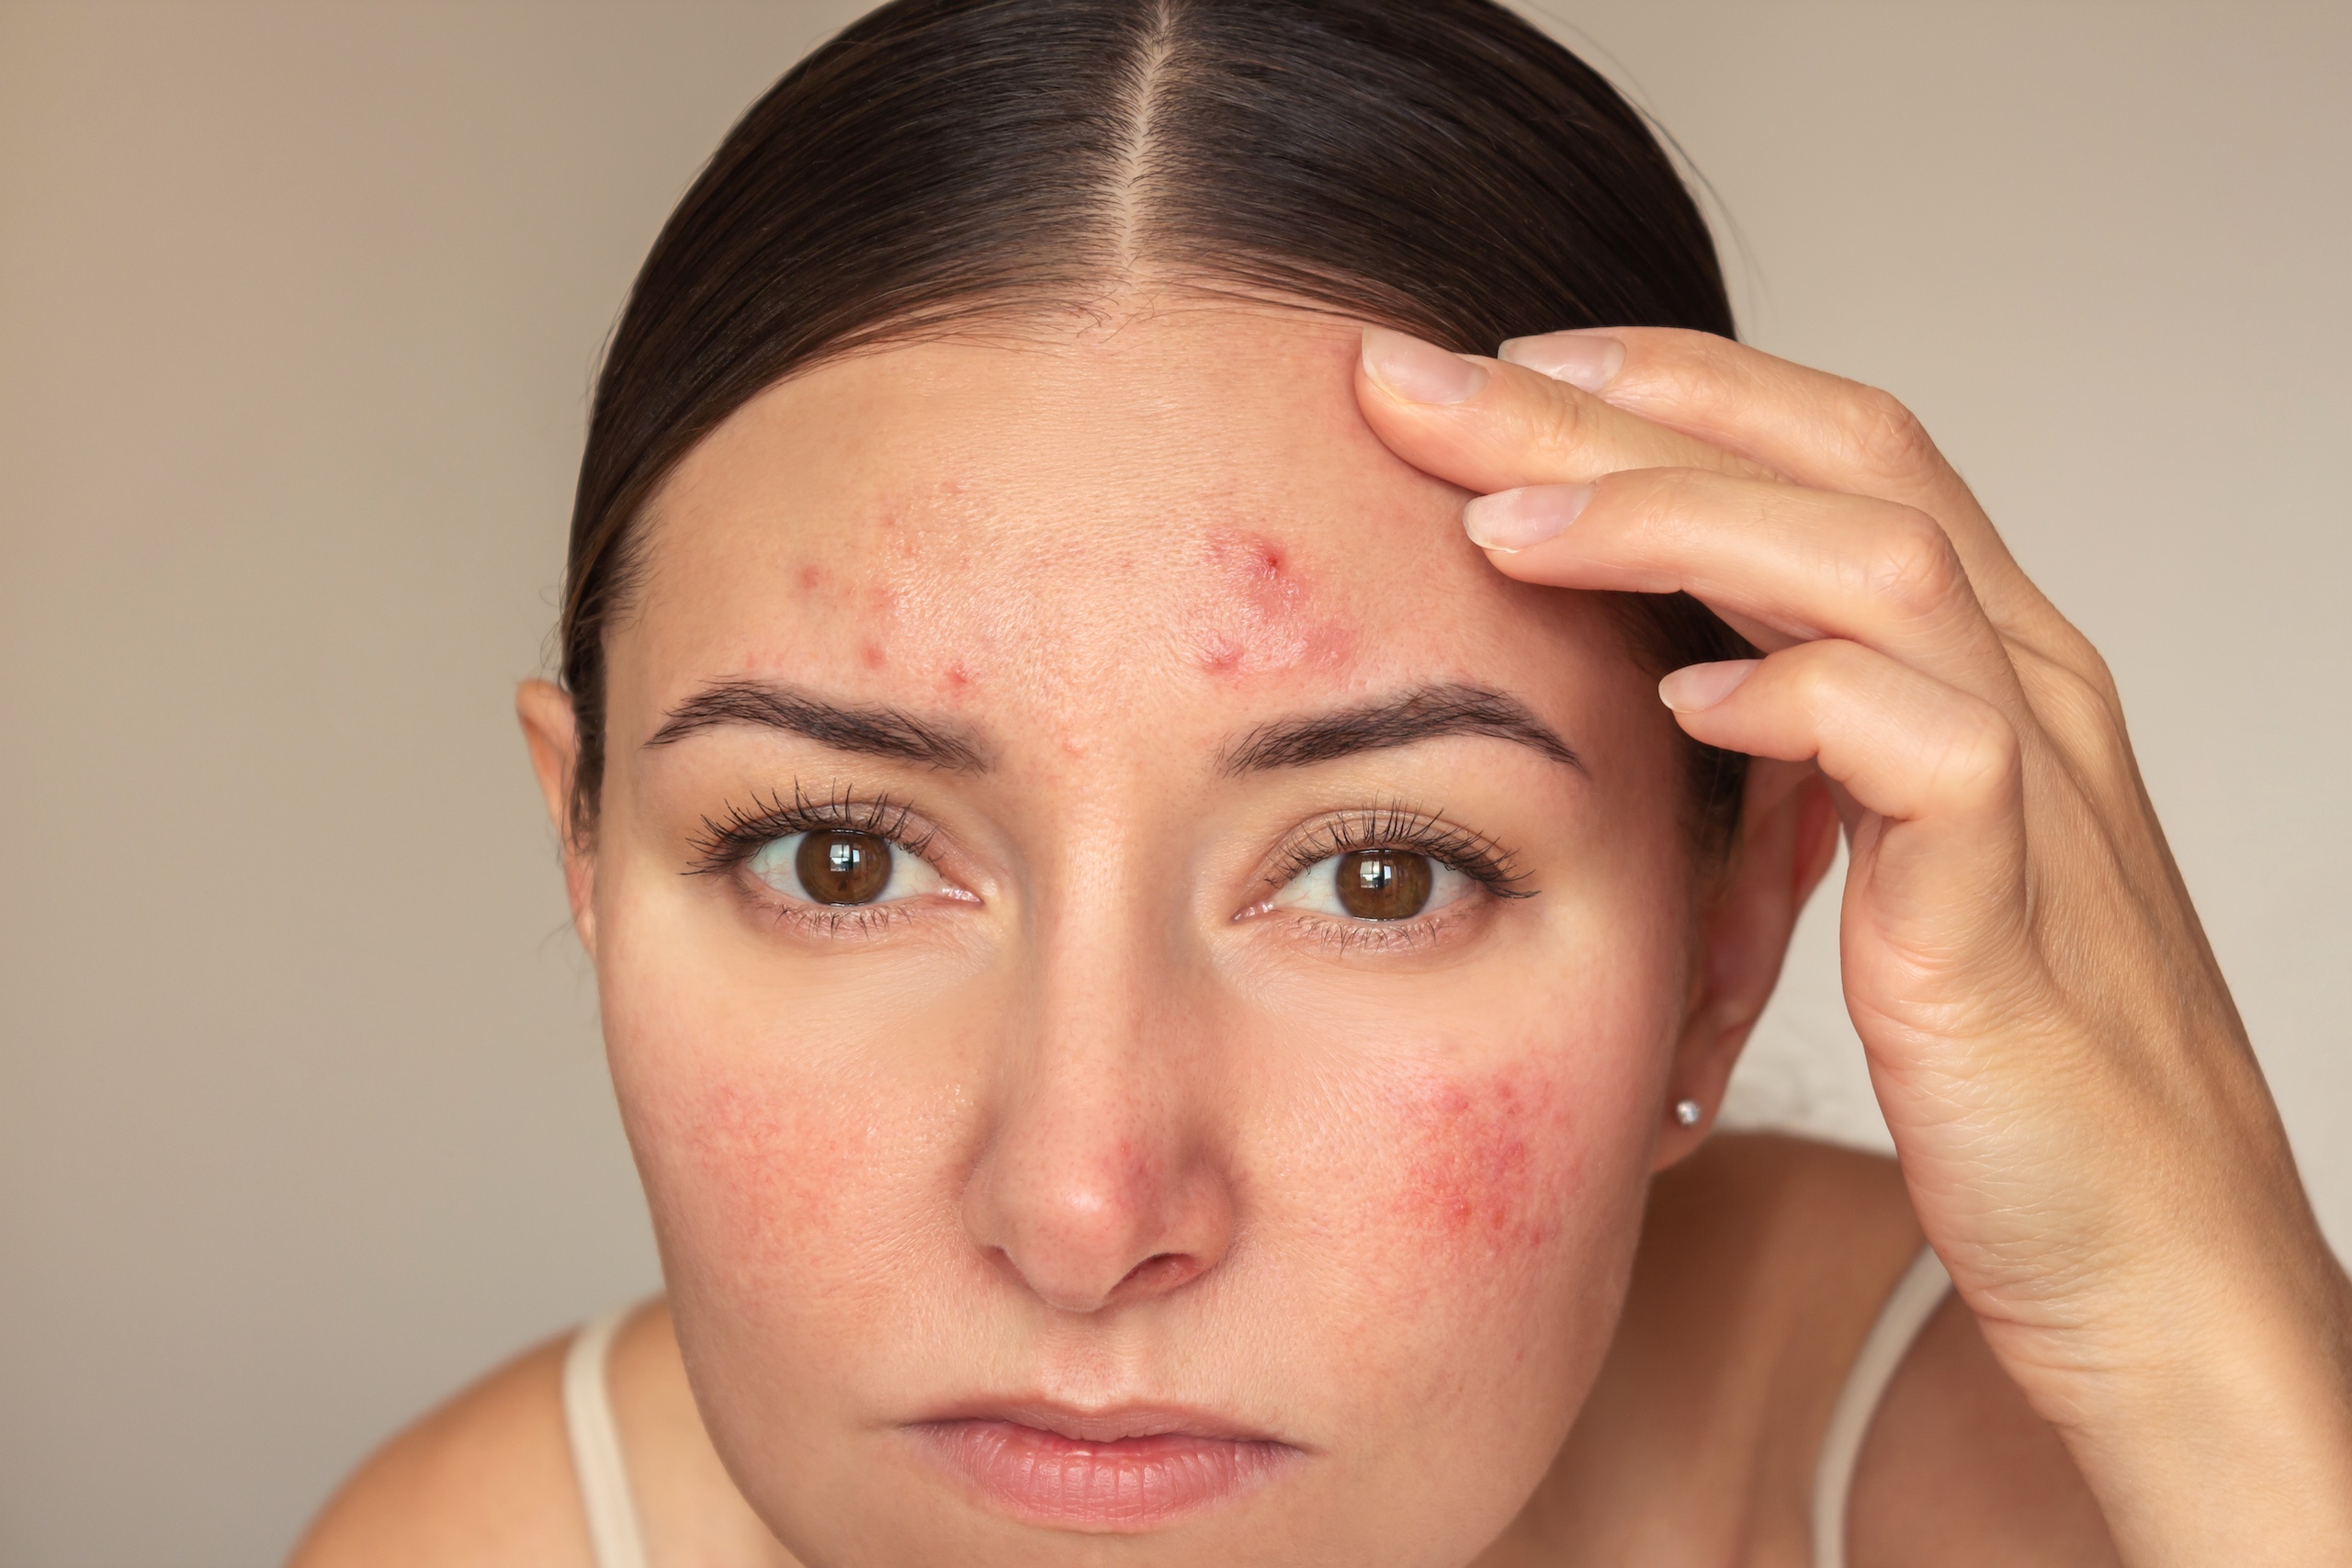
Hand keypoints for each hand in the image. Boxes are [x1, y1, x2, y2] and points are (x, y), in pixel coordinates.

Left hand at [1353, 324, 2351, 1563]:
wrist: (2146, 1258)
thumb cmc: (2002, 1069)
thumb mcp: (1876, 865)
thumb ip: (1795, 752)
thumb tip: (1652, 673)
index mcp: (1973, 658)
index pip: (1825, 443)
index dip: (1663, 385)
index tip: (1492, 368)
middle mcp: (2020, 680)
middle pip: (1827, 459)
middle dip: (1614, 404)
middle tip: (1426, 380)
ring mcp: (2034, 783)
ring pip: (1874, 561)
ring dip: (1675, 519)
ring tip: (1500, 518)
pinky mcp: (2016, 911)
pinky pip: (1926, 753)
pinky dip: (1801, 701)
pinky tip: (1680, 700)